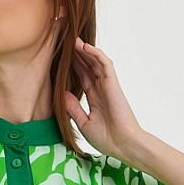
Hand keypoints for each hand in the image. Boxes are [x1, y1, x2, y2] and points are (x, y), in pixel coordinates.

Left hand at [63, 39, 143, 162]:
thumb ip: (73, 108)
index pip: (82, 77)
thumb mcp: (84, 123)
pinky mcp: (113, 84)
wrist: (122, 145)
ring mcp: (107, 85)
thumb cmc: (107, 139)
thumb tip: (62, 94)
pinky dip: (96, 54)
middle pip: (87, 66)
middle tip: (64, 42)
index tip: (60, 58)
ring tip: (72, 39)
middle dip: (77, 55)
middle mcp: (101, 89)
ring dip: (84, 50)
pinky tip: (85, 46)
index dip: (72, 67)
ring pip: (95, 62)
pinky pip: (105, 64)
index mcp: (94, 98)